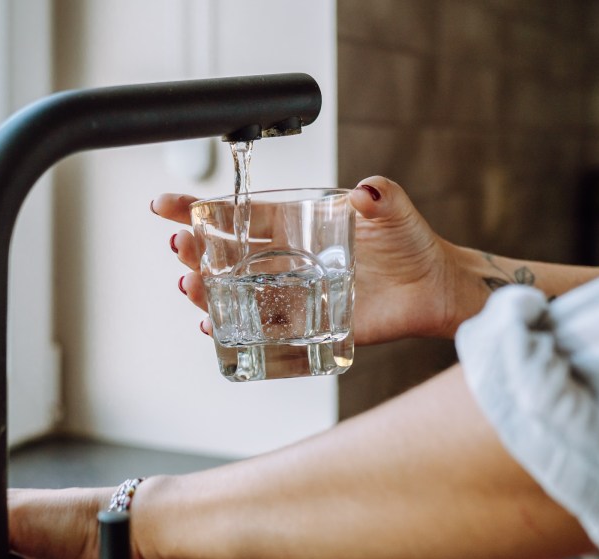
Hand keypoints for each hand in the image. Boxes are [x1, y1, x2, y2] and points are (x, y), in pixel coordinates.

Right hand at [154, 176, 483, 343]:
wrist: (433, 288)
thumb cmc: (411, 243)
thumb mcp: (394, 210)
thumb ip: (381, 196)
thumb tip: (367, 191)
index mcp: (296, 224)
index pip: (239, 214)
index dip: (199, 208)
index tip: (166, 205)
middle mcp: (285, 258)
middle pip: (226, 254)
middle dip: (194, 249)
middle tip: (177, 246)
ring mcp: (291, 292)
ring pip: (234, 291)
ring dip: (205, 289)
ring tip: (189, 286)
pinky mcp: (305, 323)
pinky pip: (260, 328)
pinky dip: (233, 328)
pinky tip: (213, 325)